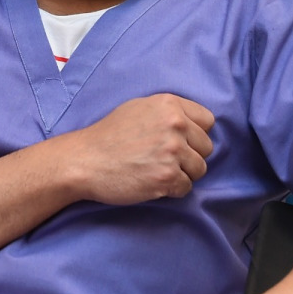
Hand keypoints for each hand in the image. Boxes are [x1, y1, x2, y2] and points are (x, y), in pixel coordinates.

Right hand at [66, 94, 214, 203]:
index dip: (194, 133)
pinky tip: (151, 181)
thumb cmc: (109, 135)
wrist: (85, 160)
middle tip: (163, 158)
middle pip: (207, 147)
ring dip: (182, 173)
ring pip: (200, 169)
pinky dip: (171, 189)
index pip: (207, 120)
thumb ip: (168, 112)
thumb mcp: (138, 108)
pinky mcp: (167, 176)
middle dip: (189, 155)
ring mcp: (172, 151)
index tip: (178, 140)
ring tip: (157, 169)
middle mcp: (175, 125)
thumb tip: (193, 123)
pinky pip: (186, 187)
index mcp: (169, 104)